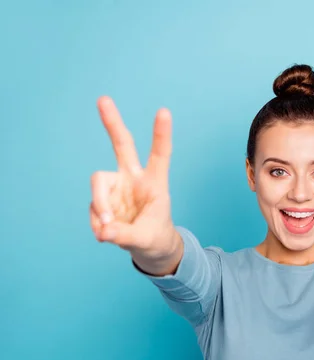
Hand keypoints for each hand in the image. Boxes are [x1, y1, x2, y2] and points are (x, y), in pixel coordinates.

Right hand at [89, 96, 178, 259]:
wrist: (149, 249)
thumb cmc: (155, 237)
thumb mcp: (146, 239)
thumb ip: (126, 235)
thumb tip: (104, 229)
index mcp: (155, 182)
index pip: (160, 154)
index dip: (161, 134)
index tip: (163, 111)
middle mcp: (133, 178)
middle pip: (122, 145)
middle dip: (112, 123)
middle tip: (103, 99)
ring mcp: (116, 187)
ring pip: (98, 184)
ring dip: (100, 206)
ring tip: (107, 229)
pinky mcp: (102, 199)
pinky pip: (93, 208)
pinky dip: (97, 224)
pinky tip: (107, 233)